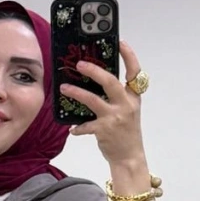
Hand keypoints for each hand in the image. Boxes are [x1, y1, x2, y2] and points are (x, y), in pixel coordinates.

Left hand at [60, 39, 146, 166]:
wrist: (129, 157)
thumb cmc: (126, 132)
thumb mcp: (128, 110)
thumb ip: (117, 96)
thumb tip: (96, 82)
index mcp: (133, 97)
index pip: (135, 72)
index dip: (128, 55)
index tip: (120, 43)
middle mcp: (126, 104)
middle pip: (110, 81)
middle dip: (94, 70)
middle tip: (80, 64)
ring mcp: (115, 117)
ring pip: (92, 100)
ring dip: (76, 93)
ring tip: (64, 88)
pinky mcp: (104, 130)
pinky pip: (85, 125)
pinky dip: (77, 127)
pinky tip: (72, 129)